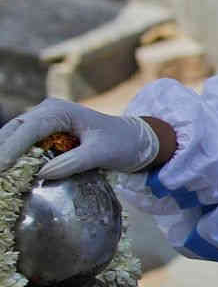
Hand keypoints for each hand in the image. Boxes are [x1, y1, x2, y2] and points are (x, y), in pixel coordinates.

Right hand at [0, 100, 164, 179]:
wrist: (135, 138)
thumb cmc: (122, 142)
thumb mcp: (101, 153)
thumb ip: (73, 162)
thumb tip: (42, 174)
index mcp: (60, 111)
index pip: (29, 129)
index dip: (11, 148)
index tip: (1, 167)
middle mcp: (47, 111)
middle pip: (14, 130)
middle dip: (1, 151)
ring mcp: (44, 122)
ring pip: (14, 136)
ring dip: (4, 153)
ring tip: (1, 175)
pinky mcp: (45, 133)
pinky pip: (24, 144)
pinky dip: (14, 157)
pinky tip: (9, 172)